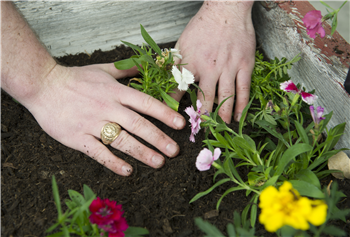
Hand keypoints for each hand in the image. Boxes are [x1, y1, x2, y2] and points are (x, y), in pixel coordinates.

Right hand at [26, 63, 185, 175]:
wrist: (43, 85)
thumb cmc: (74, 78)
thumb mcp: (102, 69)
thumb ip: (125, 70)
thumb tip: (143, 66)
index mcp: (115, 91)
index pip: (145, 103)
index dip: (165, 114)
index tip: (180, 124)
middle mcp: (107, 107)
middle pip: (138, 125)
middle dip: (159, 138)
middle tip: (175, 151)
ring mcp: (92, 123)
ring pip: (122, 140)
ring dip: (142, 152)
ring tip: (159, 162)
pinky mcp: (78, 137)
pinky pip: (98, 152)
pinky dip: (113, 162)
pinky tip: (127, 171)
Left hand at [173, 0, 255, 122]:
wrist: (226, 10)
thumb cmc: (202, 27)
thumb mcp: (182, 45)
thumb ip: (174, 65)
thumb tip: (165, 83)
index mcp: (192, 63)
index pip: (180, 90)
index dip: (176, 107)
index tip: (173, 121)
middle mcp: (210, 68)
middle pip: (205, 99)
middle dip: (202, 117)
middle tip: (201, 132)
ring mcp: (229, 68)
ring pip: (225, 97)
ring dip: (222, 115)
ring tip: (220, 128)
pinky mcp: (244, 65)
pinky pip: (243, 89)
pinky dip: (241, 105)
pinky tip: (238, 116)